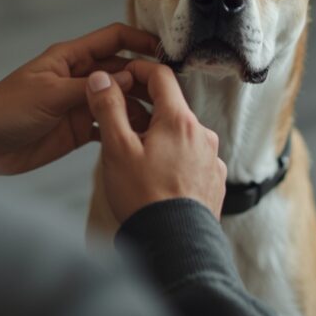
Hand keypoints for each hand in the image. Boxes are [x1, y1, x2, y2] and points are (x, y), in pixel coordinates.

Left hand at [0, 24, 157, 174]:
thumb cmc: (6, 110)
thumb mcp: (48, 95)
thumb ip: (88, 88)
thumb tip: (128, 75)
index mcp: (70, 58)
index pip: (113, 39)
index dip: (141, 41)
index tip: (167, 51)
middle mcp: (80, 77)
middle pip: (123, 70)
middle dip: (147, 78)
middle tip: (171, 94)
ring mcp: (80, 103)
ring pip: (120, 99)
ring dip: (139, 107)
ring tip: (162, 120)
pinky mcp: (79, 129)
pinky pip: (109, 125)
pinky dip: (124, 129)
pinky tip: (141, 138)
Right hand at [85, 60, 226, 221]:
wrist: (175, 245)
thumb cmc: (144, 198)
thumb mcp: (117, 149)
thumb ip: (109, 108)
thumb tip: (101, 79)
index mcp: (179, 120)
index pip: (161, 75)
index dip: (137, 70)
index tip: (121, 75)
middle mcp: (202, 134)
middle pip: (171, 106)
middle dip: (144, 105)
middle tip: (118, 114)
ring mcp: (211, 158)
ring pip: (181, 133)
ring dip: (158, 134)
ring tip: (133, 152)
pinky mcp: (214, 180)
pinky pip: (191, 157)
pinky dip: (173, 157)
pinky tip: (156, 173)